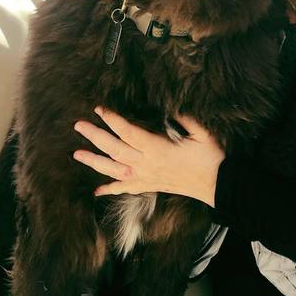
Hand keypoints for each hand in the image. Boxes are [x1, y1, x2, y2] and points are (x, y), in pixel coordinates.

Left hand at [73, 107, 224, 206]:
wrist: (218, 184)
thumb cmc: (210, 157)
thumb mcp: (201, 132)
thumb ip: (184, 118)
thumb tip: (170, 104)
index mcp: (157, 148)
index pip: (128, 131)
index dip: (112, 119)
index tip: (100, 109)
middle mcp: (147, 164)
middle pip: (115, 149)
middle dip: (95, 136)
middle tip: (78, 125)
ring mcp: (147, 177)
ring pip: (114, 170)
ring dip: (95, 161)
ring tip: (77, 154)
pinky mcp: (150, 186)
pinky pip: (126, 189)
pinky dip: (110, 189)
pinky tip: (97, 190)